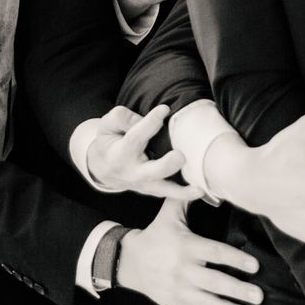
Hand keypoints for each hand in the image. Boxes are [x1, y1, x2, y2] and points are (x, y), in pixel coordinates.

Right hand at [84, 104, 198, 200]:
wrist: (103, 168)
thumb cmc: (109, 141)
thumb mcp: (107, 125)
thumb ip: (122, 118)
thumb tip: (147, 119)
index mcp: (120, 153)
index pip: (135, 137)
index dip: (150, 123)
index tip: (165, 109)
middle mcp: (133, 172)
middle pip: (151, 172)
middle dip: (166, 165)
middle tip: (180, 156)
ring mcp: (144, 184)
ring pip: (164, 189)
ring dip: (182, 191)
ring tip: (199, 188)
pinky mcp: (154, 190)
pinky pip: (170, 195)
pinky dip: (185, 195)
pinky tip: (201, 191)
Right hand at [116, 196, 263, 304]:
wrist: (128, 261)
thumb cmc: (155, 235)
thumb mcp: (168, 214)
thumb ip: (186, 199)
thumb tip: (202, 181)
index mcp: (186, 247)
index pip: (215, 253)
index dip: (236, 259)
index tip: (255, 266)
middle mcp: (183, 271)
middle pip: (214, 282)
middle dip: (238, 290)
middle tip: (259, 296)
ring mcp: (179, 291)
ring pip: (208, 303)